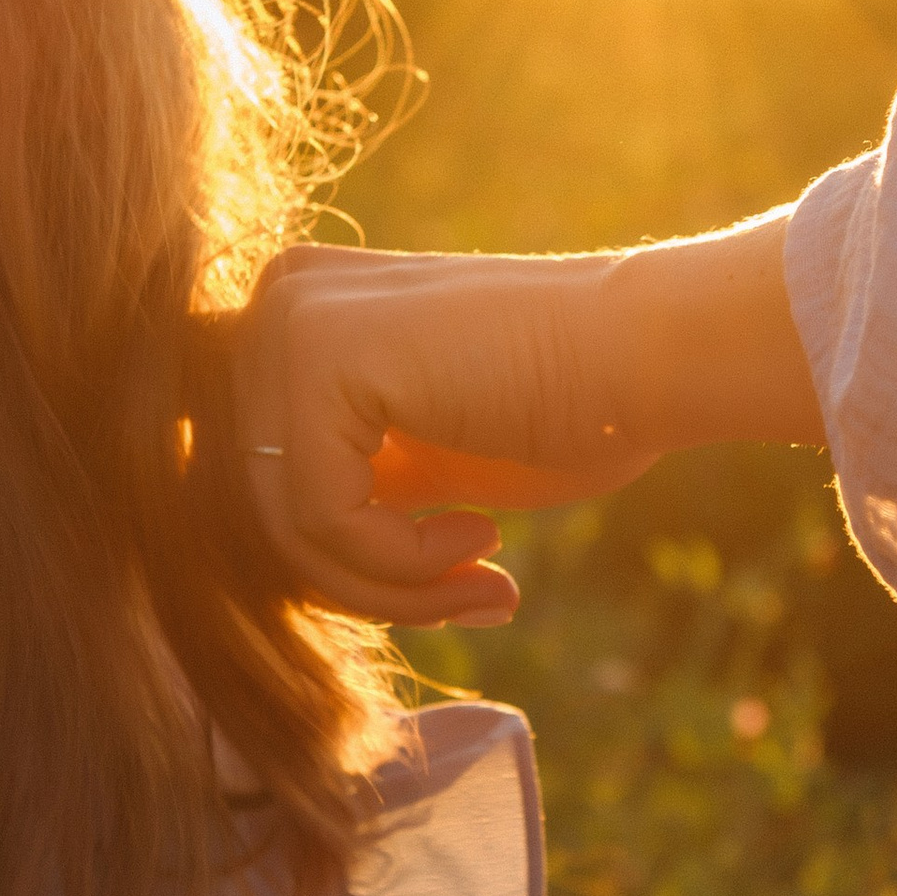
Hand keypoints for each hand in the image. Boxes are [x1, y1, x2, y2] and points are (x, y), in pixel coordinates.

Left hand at [224, 214, 820, 629]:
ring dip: (386, 586)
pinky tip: (482, 538)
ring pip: (279, 525)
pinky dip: (399, 560)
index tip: (435, 583)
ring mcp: (287, 319)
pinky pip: (320, 517)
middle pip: (250, 508)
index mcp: (293, 318)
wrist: (650, 357)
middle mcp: (273, 300)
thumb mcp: (413, 459)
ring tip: (479, 582)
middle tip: (467, 595)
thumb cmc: (560, 408)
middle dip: (357, 582)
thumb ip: (332, 490)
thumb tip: (247, 581)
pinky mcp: (317, 355)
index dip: (332, 563)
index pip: (246, 483)